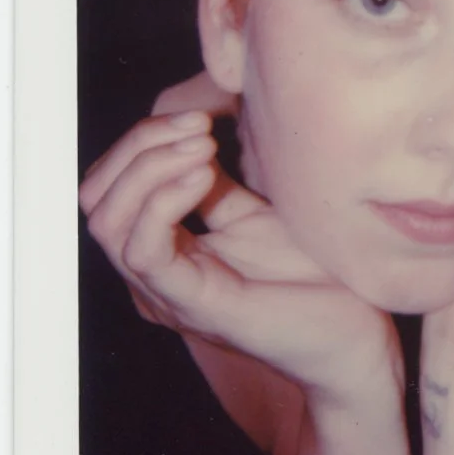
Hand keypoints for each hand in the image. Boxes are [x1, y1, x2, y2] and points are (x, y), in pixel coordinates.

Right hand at [79, 110, 401, 407]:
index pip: (111, 187)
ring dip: (149, 168)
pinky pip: (145, 252)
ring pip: (109, 222)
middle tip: (197, 126)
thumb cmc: (314, 282)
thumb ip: (219, 185)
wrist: (356, 338)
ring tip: (201, 146)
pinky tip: (202, 174)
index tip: (200, 117)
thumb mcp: (257, 217)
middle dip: (139, 147)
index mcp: (166, 252)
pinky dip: (163, 203)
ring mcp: (169, 293)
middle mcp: (155, 275)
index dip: (144, 141)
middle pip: (97, 198)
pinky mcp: (195, 304)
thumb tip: (196, 132)